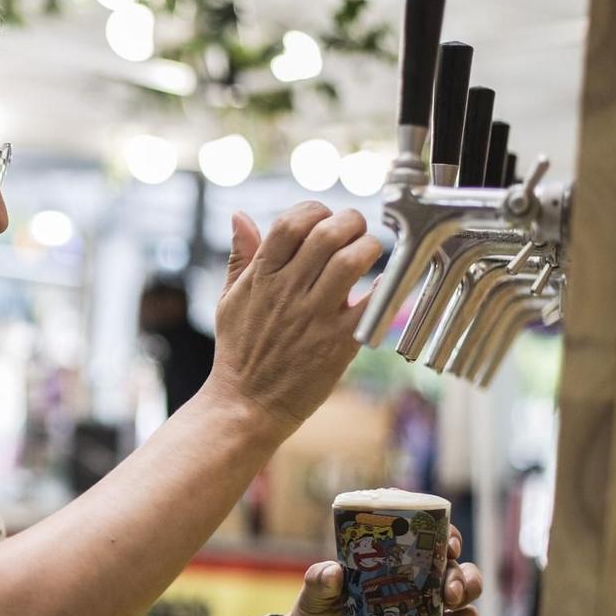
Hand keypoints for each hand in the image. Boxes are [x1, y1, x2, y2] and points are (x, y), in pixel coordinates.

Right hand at [200, 203, 383, 435]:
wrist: (245, 404)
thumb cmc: (238, 352)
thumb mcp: (229, 299)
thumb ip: (240, 256)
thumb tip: (240, 216)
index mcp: (261, 277)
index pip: (291, 222)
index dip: (315, 211)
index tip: (324, 219)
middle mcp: (287, 291)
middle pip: (327, 233)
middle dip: (350, 222)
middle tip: (356, 231)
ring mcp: (313, 316)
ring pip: (351, 261)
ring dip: (369, 247)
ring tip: (369, 253)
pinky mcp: (337, 342)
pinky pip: (372, 305)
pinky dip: (386, 288)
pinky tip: (387, 282)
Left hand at [265, 525, 484, 615]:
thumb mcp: (313, 597)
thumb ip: (319, 582)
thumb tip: (334, 572)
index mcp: (388, 561)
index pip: (422, 537)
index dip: (443, 533)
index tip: (447, 542)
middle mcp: (412, 580)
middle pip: (452, 563)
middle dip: (459, 570)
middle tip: (448, 587)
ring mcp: (424, 607)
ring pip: (464, 590)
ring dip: (468, 589)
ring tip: (452, 600)